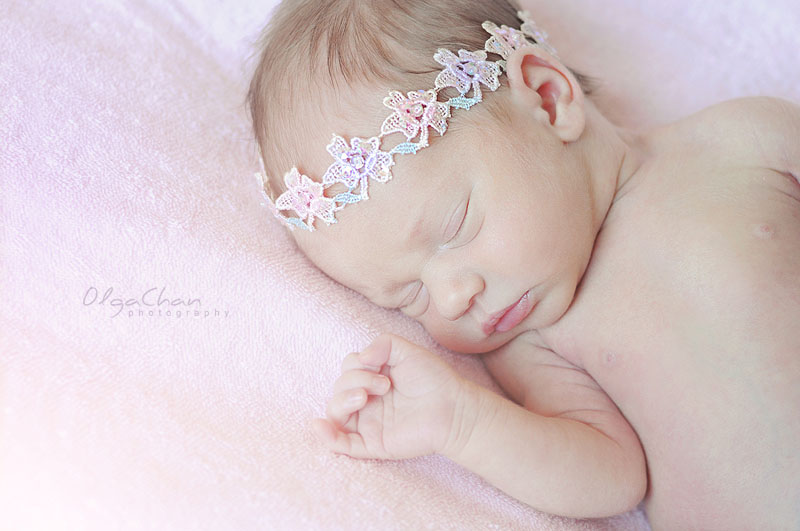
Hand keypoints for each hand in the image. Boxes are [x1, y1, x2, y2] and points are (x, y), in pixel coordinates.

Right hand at [311, 333, 464, 459]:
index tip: (383, 367)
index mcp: (372, 377)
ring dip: (342, 401)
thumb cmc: (433, 380)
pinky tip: (320, 427)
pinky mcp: (372, 443)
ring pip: (335, 413)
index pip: (348, 368)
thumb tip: (361, 357)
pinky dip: (327, 437)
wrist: (453, 409)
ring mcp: (368, 422)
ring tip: (364, 398)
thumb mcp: (407, 351)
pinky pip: (341, 445)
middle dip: (355, 380)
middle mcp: (366, 399)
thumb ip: (383, 343)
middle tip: (385, 384)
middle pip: (338, 388)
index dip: (358, 365)